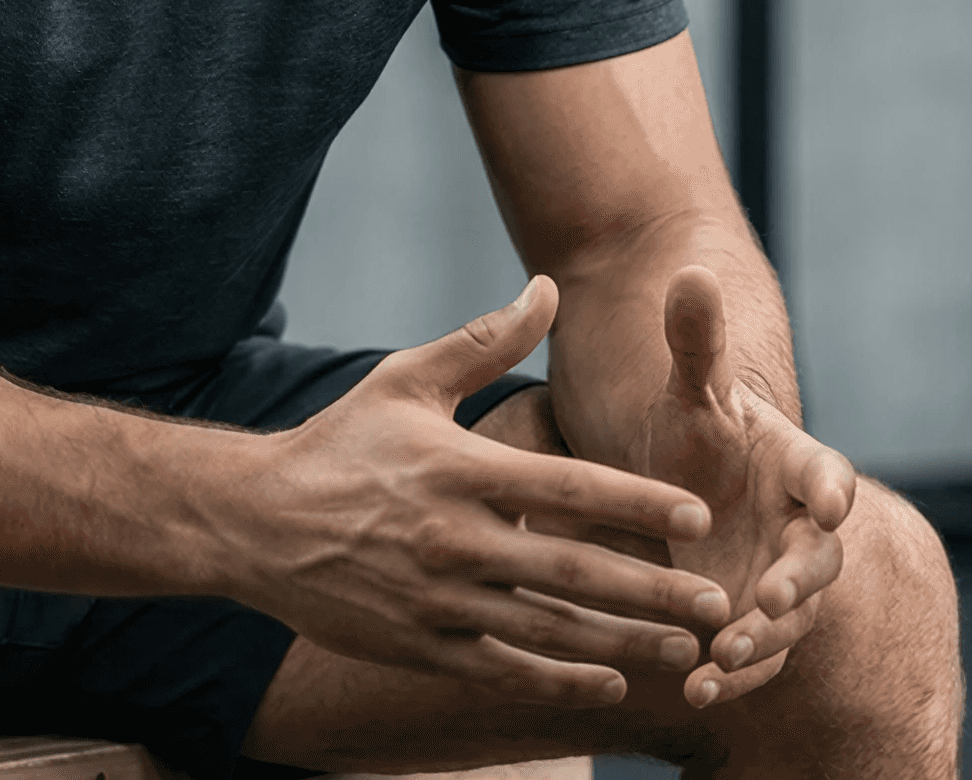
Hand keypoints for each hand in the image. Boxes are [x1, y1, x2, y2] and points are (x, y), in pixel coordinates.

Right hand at [235, 278, 733, 706]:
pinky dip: (557, 681)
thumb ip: (484, 341)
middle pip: (571, 569)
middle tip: (719, 601)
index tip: (697, 515)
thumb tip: (548, 287)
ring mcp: (435, 599)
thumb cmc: (340, 443)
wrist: (252, 521)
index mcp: (459, 470)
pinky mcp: (417, 644)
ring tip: (686, 648)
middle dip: (651, 588)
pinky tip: (609, 683)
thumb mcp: (406, 379)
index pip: (566, 488)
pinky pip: (501, 669)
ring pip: (547, 628)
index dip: (635, 503)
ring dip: (622, 641)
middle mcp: (453, 539)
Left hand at [616, 266, 858, 707]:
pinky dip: (733, 676)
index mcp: (798, 465)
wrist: (686, 483)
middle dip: (799, 582)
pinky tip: (696, 693)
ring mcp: (782, 580)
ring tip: (722, 660)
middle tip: (771, 596)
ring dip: (762, 639)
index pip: (829, 474)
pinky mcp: (753, 621)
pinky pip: (757, 654)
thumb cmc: (696, 431)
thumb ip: (695, 342)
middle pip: (819, 559)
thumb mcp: (688, 391)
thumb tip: (689, 270)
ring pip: (790, 618)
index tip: (831, 504)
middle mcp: (802, 528)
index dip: (832, 489)